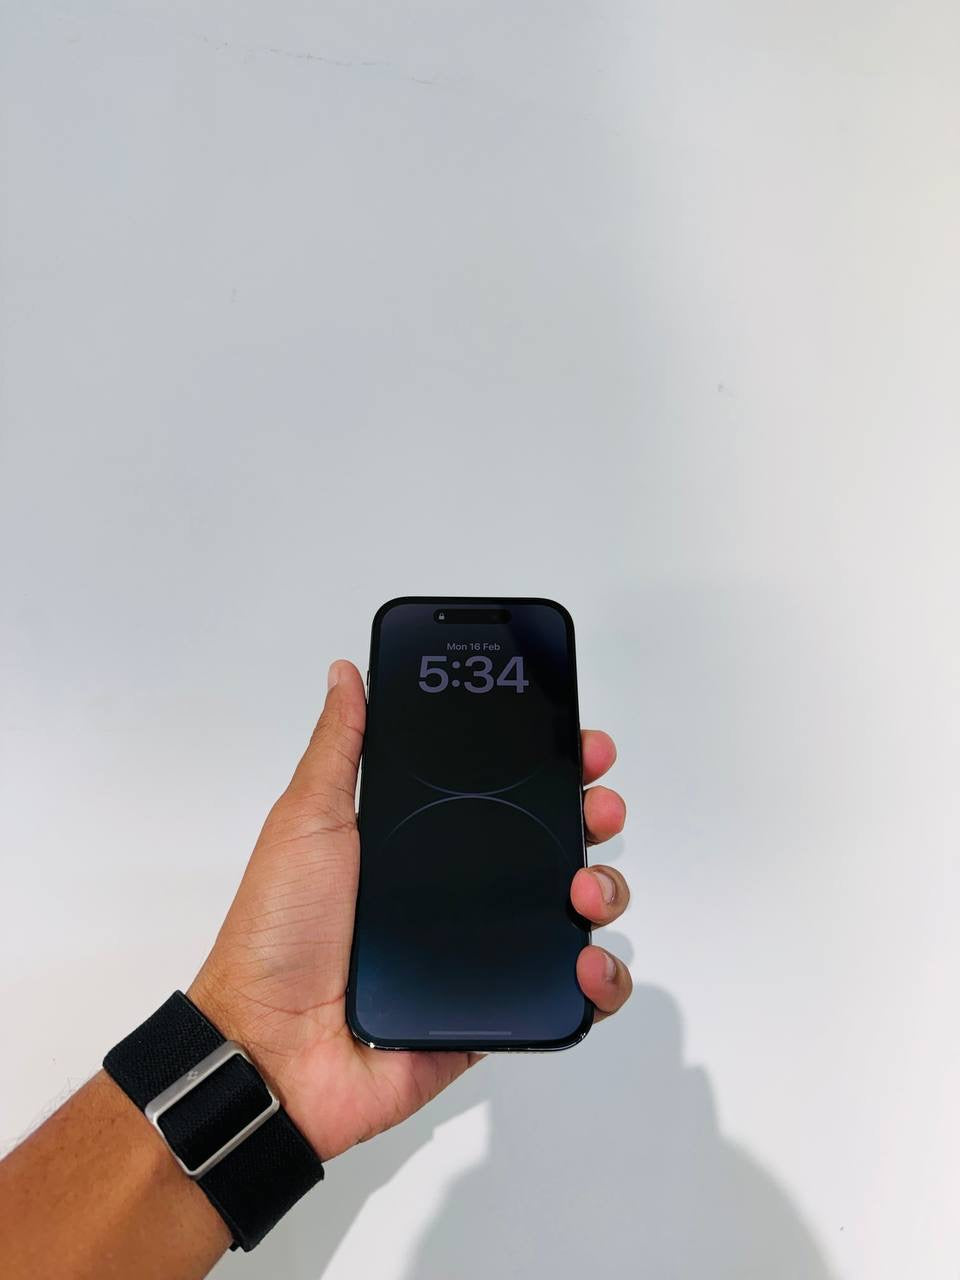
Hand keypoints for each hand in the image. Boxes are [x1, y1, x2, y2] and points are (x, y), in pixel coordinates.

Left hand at [189, 660, 631, 1160]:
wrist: (271, 1048)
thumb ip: (339, 747)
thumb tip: (346, 674)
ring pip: (575, 909)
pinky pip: (570, 993)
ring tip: (586, 889)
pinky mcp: (500, 1007)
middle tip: (596, 804)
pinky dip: (600, 979)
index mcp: (422, 838)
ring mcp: (486, 947)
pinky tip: (588, 964)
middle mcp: (462, 888)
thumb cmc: (279, 932)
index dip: (546, 762)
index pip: (502, 788)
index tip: (576, 742)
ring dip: (604, 888)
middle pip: (553, 840)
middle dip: (591, 813)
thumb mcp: (305, 821)